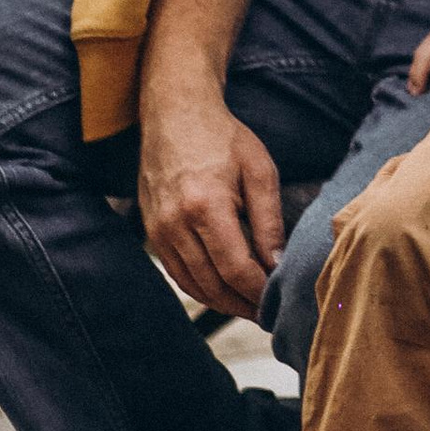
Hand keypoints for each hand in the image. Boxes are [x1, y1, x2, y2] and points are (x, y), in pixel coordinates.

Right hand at [137, 79, 285, 315]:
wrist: (175, 114)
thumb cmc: (223, 138)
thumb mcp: (259, 171)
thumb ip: (269, 222)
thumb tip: (277, 265)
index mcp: (206, 206)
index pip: (235, 269)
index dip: (258, 293)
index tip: (278, 303)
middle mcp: (176, 223)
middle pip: (213, 284)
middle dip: (243, 305)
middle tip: (269, 316)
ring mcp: (158, 229)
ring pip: (193, 285)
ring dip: (223, 303)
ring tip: (250, 308)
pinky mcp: (151, 231)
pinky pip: (177, 273)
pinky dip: (201, 288)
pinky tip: (224, 291)